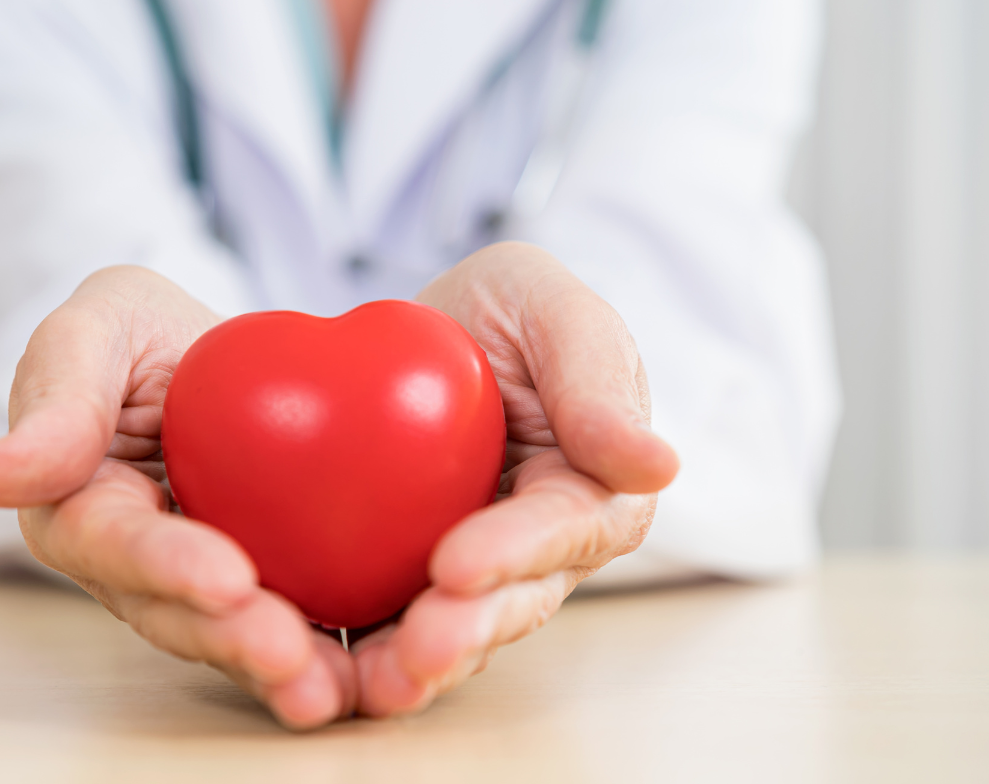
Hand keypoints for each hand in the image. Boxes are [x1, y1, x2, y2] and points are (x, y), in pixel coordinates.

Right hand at [0, 266, 356, 728]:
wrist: (217, 357)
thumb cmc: (141, 334)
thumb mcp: (100, 325)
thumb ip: (57, 392)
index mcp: (80, 505)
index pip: (115, 543)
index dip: (164, 565)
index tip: (223, 577)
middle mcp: (136, 564)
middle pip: (175, 613)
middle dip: (229, 637)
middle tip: (287, 651)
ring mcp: (200, 584)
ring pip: (233, 636)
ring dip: (279, 669)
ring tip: (329, 687)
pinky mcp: (266, 587)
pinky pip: (296, 623)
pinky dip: (332, 652)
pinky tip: (375, 670)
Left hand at [354, 241, 679, 717]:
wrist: (426, 333)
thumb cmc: (505, 308)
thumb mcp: (545, 304)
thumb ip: (595, 374)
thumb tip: (657, 465)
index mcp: (591, 484)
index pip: (562, 525)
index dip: (514, 551)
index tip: (457, 564)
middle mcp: (540, 545)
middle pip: (514, 598)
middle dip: (468, 628)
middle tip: (418, 646)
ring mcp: (479, 569)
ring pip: (458, 627)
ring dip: (421, 664)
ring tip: (378, 684)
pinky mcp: (412, 579)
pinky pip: (393, 620)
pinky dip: (367, 651)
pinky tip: (330, 670)